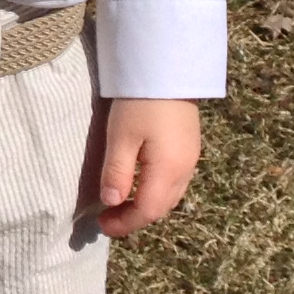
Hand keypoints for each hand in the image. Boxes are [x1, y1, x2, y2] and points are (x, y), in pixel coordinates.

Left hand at [82, 97, 198, 239]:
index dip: (125, 223)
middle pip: (162, 207)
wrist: (169, 67)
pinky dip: (157, 192)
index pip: (147, 211)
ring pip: (171, 196)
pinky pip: (176, 182)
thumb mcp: (121, 137)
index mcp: (168, 170)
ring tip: (122, 203)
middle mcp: (185, 169)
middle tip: (108, 217)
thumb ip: (117, 172)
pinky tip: (141, 184)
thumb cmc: (140, 102)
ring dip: (147, 206)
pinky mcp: (190, 147)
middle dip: (135, 218)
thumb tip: (112, 203)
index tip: (101, 225)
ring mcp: (192, 158)